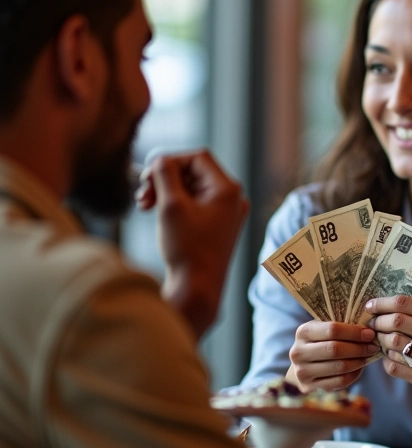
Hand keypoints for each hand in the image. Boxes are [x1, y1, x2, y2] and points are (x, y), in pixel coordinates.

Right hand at [136, 149, 248, 337]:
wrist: (198, 289)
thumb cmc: (186, 249)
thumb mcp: (171, 206)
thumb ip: (165, 176)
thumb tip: (161, 158)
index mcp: (228, 189)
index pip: (197, 158)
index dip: (170, 161)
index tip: (147, 176)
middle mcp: (233, 198)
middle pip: (194, 173)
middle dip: (165, 179)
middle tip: (142, 194)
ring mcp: (228, 212)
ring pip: (193, 188)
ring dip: (167, 192)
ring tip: (144, 205)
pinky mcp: (219, 225)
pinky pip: (196, 204)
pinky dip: (176, 204)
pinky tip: (156, 212)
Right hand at [289, 320, 380, 392]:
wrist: (302, 365)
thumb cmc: (319, 342)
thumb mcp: (323, 329)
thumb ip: (340, 326)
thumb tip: (368, 328)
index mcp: (303, 332)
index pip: (332, 329)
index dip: (354, 332)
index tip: (369, 333)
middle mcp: (298, 352)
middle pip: (335, 349)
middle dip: (358, 347)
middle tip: (373, 346)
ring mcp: (302, 372)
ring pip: (339, 367)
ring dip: (358, 361)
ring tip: (368, 356)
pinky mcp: (309, 388)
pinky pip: (339, 382)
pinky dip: (354, 374)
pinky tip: (359, 368)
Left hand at [366, 295, 411, 402]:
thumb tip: (391, 308)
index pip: (403, 303)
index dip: (382, 303)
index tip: (370, 305)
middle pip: (394, 322)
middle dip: (377, 322)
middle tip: (372, 325)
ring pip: (393, 344)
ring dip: (381, 341)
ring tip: (381, 340)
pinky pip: (395, 367)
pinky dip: (387, 361)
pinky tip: (391, 358)